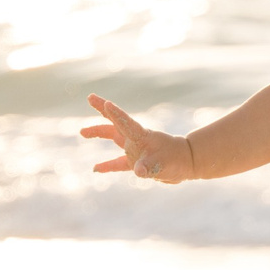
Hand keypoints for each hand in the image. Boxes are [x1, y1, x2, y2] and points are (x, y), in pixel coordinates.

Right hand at [81, 94, 195, 181]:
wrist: (186, 164)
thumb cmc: (176, 160)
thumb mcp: (164, 164)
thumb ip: (150, 166)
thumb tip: (139, 171)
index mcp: (142, 136)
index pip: (126, 122)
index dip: (116, 113)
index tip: (106, 102)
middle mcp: (135, 139)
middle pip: (115, 123)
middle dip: (102, 110)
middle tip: (90, 98)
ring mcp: (134, 149)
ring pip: (113, 137)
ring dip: (98, 133)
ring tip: (82, 132)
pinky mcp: (135, 162)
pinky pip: (117, 163)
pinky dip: (107, 165)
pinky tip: (95, 168)